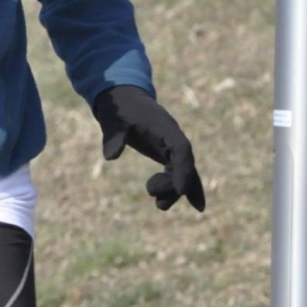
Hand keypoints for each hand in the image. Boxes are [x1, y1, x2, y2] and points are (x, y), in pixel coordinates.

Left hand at [93, 85, 206, 210]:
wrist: (122, 99)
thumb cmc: (118, 108)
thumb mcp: (112, 120)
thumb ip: (113, 137)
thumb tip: (110, 157)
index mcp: (164, 127)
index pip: (180, 149)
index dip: (183, 169)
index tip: (181, 190)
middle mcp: (173, 137)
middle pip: (184, 163)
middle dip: (176, 184)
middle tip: (158, 204)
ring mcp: (171, 145)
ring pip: (182, 170)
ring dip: (175, 189)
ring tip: (159, 205)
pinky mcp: (167, 152)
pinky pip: (179, 171)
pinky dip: (185, 186)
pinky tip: (197, 207)